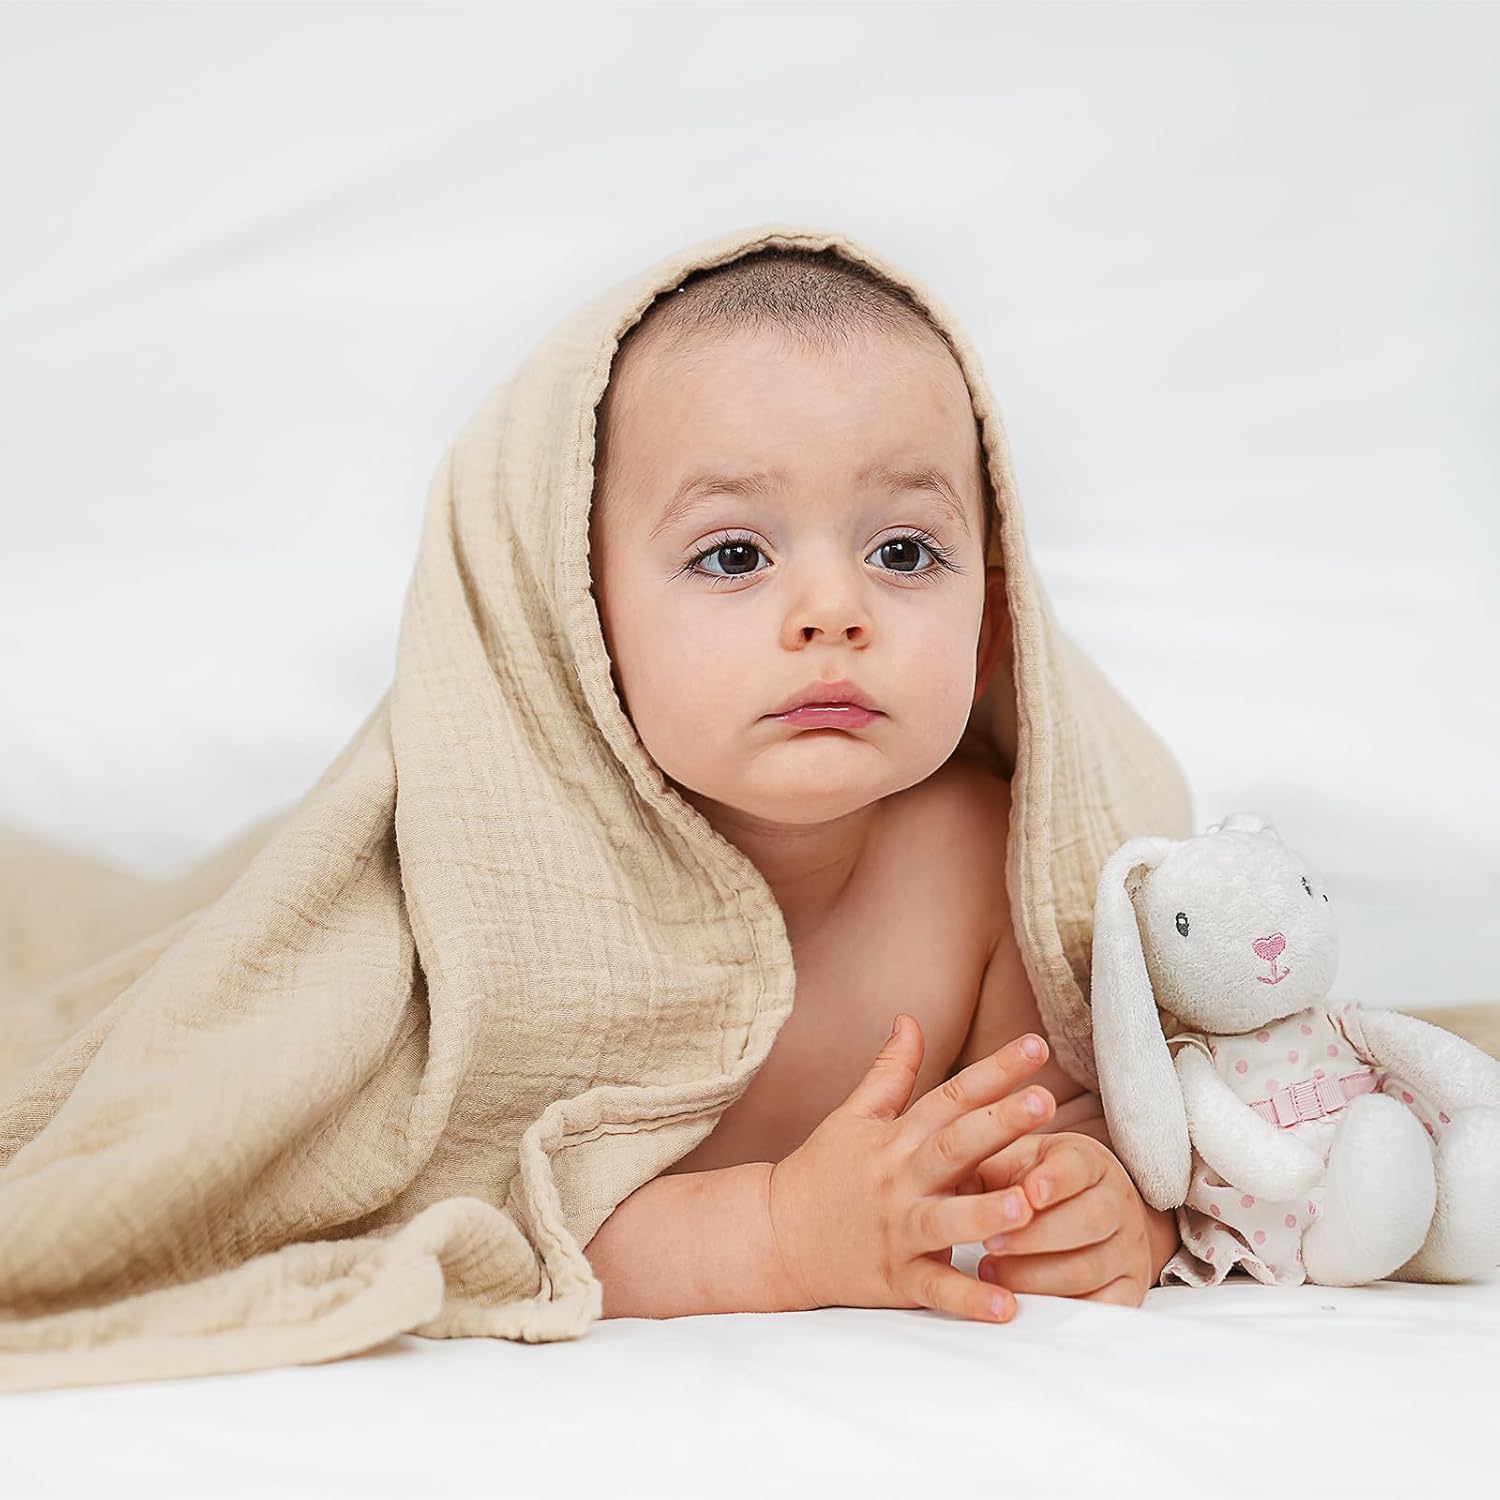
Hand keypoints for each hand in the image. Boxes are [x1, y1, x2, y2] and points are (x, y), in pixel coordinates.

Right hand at [767, 1015, 1056, 1323]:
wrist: (773, 1237)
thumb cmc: (822, 1173)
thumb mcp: (853, 1115)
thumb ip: (889, 1071)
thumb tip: (909, 1018)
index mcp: (897, 1137)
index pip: (951, 1095)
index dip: (994, 1070)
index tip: (1036, 1044)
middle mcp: (900, 1179)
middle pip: (954, 1146)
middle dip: (1000, 1124)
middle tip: (1045, 1100)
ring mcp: (897, 1230)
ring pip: (944, 1221)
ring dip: (984, 1214)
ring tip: (1025, 1206)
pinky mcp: (893, 1279)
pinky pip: (934, 1290)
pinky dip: (968, 1300)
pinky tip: (1006, 1307)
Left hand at [957, 1132, 1153, 1305]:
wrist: (1094, 1216)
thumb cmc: (1036, 1185)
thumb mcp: (1016, 1162)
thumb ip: (988, 1166)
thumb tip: (951, 1179)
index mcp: (1089, 1162)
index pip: (1079, 1166)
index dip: (1054, 1180)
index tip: (1027, 1194)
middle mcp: (1117, 1203)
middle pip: (1089, 1219)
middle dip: (1034, 1236)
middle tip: (988, 1244)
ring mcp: (1127, 1249)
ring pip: (1089, 1267)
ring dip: (1035, 1274)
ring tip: (991, 1272)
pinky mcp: (1129, 1291)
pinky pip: (1102, 1308)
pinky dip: (1061, 1309)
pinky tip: (1024, 1303)